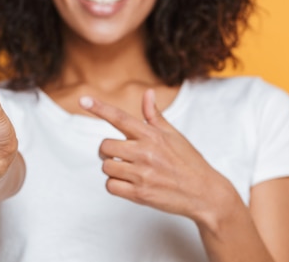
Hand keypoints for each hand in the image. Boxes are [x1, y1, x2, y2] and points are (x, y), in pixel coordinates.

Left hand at [79, 89, 233, 222]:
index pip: (119, 117)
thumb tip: (148, 93)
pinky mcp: (140, 194)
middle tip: (121, 155)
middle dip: (108, 151)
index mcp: (152, 135)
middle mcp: (145, 152)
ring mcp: (142, 174)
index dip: (99, 108)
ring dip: (113, 169)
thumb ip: (154, 116)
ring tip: (130, 171)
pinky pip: (111, 186)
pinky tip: (130, 183)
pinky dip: (116, 185)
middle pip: (105, 146)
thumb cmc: (188, 162)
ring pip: (106, 167)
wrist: (205, 193)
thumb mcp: (174, 135)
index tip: (83, 100)